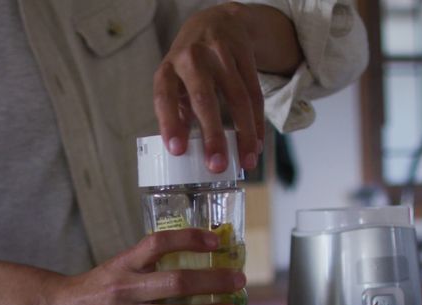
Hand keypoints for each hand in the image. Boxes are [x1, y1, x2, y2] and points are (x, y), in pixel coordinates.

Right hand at [36, 229, 244, 304]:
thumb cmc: (93, 289)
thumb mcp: (116, 267)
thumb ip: (148, 266)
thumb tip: (193, 264)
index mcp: (124, 264)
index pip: (159, 244)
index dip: (189, 239)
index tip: (216, 241)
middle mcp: (123, 288)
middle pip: (174, 283)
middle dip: (212, 282)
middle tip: (238, 281)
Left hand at [154, 2, 300, 172]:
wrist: (216, 21)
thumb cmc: (190, 64)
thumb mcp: (175, 83)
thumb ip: (177, 114)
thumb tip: (181, 152)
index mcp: (168, 70)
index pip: (164, 97)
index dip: (170, 124)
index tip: (177, 151)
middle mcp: (191, 59)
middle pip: (204, 99)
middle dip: (213, 135)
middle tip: (217, 165)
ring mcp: (219, 54)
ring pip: (237, 98)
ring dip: (244, 134)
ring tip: (246, 162)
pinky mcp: (243, 53)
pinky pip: (254, 92)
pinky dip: (257, 121)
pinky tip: (256, 142)